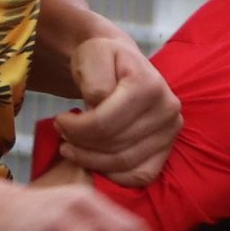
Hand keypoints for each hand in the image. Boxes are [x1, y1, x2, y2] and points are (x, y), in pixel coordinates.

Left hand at [53, 24, 179, 187]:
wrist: (121, 64)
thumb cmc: (102, 59)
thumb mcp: (92, 55)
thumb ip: (94, 79)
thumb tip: (98, 105)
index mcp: (149, 84)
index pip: (104, 123)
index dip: (75, 128)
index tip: (58, 121)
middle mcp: (167, 109)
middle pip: (113, 144)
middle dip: (81, 144)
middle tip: (62, 134)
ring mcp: (171, 132)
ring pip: (124, 162)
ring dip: (91, 160)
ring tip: (72, 147)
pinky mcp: (168, 149)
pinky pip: (141, 175)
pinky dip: (115, 175)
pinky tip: (96, 161)